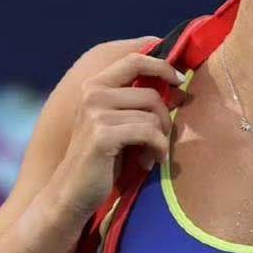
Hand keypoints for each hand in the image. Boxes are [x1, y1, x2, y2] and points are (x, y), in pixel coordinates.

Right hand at [54, 49, 188, 221]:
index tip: (180, 80)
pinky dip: (157, 149)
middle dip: (165, 119)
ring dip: (160, 140)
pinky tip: (148, 162)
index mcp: (95, 86)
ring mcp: (96, 113)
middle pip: (151, 94)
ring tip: (150, 155)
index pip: (134, 60)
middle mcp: (93, 94)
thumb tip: (178, 87)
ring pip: (152, 116)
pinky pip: (150, 133)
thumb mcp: (119, 125)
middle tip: (161, 140)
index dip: (162, 66)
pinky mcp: (103, 134)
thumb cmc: (102, 160)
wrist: (71, 192)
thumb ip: (139, 104)